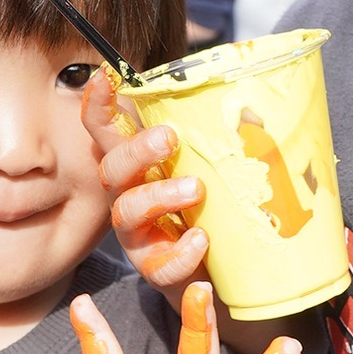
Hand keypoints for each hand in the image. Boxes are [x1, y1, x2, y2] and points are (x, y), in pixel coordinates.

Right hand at [83, 69, 207, 301]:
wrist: (223, 276)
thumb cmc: (213, 212)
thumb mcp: (213, 171)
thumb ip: (221, 143)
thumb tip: (252, 108)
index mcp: (140, 169)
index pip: (108, 132)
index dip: (99, 106)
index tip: (104, 77)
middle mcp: (130, 198)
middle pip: (112, 169)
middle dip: (137, 151)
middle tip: (169, 138)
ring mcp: (139, 237)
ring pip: (128, 213)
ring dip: (159, 196)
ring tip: (195, 189)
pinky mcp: (157, 270)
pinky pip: (159, 266)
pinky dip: (180, 253)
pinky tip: (201, 239)